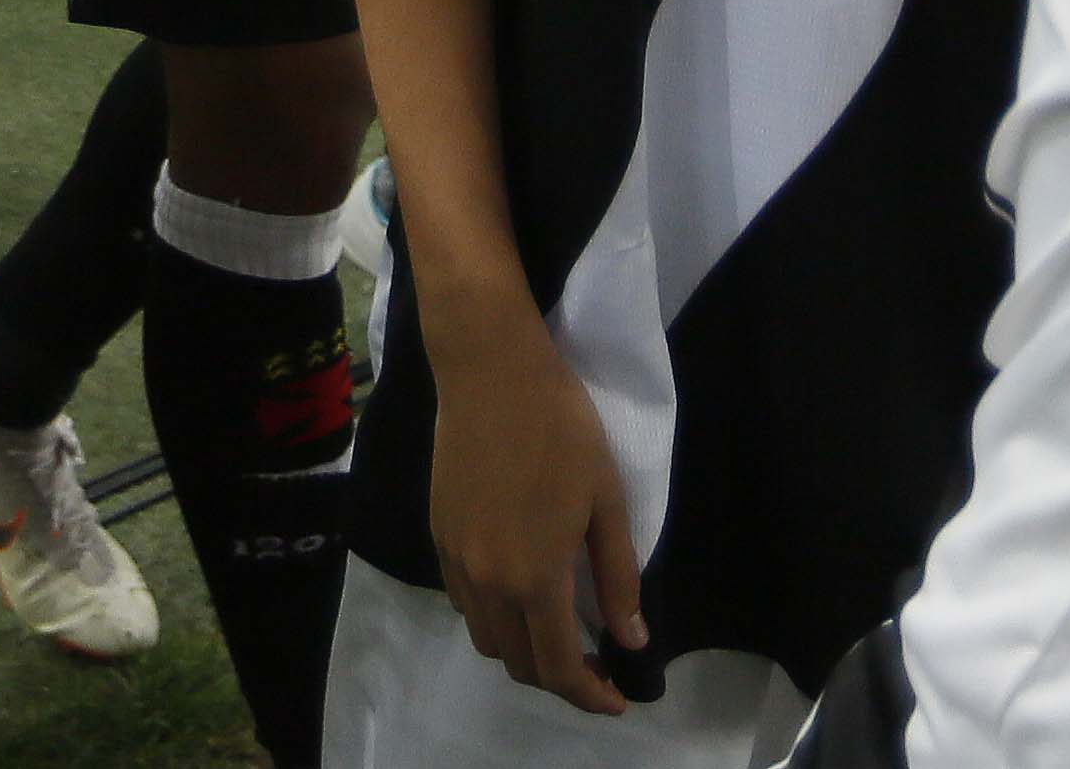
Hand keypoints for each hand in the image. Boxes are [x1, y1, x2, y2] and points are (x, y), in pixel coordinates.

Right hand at [426, 307, 645, 714]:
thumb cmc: (562, 427)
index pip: (559, 667)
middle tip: (595, 663)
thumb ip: (618, 578)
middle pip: (518, 663)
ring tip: (558, 629)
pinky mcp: (438, 536)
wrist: (490, 371)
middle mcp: (487, 581)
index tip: (617, 698)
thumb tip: (631, 639)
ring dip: (522, 650)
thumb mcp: (606, 501)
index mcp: (534, 577)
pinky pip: (464, 602)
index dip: (589, 695)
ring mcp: (456, 560)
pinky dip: (494, 617)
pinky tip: (520, 589)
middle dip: (559, 678)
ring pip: (486, 637)